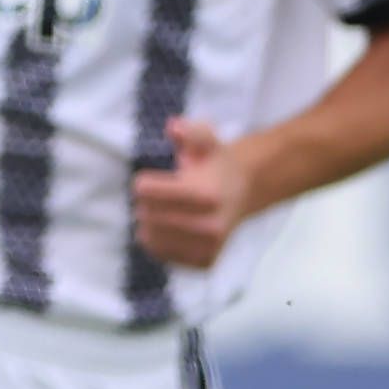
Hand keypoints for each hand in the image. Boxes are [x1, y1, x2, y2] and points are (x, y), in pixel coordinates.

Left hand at [130, 115, 252, 270]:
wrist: (246, 191)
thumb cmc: (217, 164)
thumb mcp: (207, 142)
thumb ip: (192, 132)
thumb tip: (174, 126)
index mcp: (208, 195)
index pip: (146, 191)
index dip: (142, 183)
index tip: (148, 180)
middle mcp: (211, 226)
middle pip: (145, 215)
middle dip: (144, 203)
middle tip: (156, 197)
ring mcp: (209, 248)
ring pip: (149, 237)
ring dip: (146, 222)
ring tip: (160, 212)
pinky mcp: (205, 263)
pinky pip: (160, 254)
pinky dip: (155, 241)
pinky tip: (166, 228)